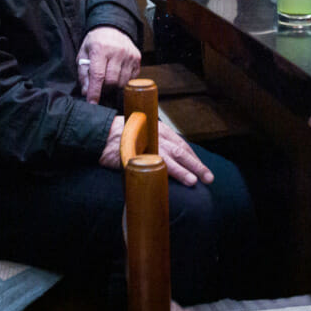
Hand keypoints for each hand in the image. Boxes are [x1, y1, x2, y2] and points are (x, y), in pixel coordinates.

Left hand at [80, 26, 140, 103]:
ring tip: (109, 78)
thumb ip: (83, 73)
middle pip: (111, 81)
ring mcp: (129, 55)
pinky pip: (131, 78)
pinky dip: (124, 81)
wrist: (112, 28)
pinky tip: (118, 74)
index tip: (92, 103)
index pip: (98, 75)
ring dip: (114, 86)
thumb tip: (86, 91)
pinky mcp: (137, 58)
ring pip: (122, 82)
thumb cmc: (96, 42)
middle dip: (104, 88)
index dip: (95, 92)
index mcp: (100, 49)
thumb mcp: (83, 54)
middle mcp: (117, 51)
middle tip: (100, 85)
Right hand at [99, 117, 213, 185]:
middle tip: (209, 177)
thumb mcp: (144, 133)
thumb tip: (168, 158)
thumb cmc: (122, 135)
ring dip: (184, 170)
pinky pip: (154, 163)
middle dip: (196, 165)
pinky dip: (165, 171)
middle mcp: (158, 135)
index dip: (193, 157)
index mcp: (160, 130)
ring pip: (172, 157)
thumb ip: (156, 142)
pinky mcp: (138, 154)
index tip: (201, 168)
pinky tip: (171, 179)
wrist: (102, 133)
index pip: (182, 144)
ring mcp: (148, 144)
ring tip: (194, 181)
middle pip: (182, 150)